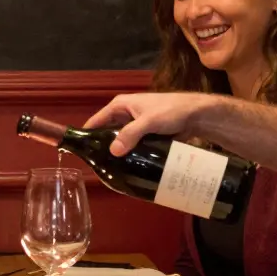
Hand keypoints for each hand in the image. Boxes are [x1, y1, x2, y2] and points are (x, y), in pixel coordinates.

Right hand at [84, 92, 213, 155]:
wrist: (196, 114)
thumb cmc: (171, 111)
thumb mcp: (149, 121)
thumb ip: (130, 134)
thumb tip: (113, 151)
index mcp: (120, 105)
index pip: (96, 120)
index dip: (87, 134)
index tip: (80, 151)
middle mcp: (125, 113)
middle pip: (106, 132)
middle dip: (102, 147)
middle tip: (97, 166)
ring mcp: (135, 125)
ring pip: (120, 140)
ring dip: (117, 152)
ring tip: (110, 170)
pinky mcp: (145, 134)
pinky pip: (132, 145)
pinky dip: (129, 154)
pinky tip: (126, 167)